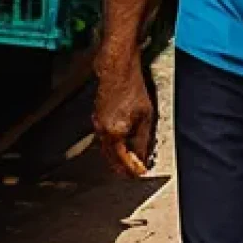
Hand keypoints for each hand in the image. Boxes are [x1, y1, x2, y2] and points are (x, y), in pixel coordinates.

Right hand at [92, 52, 154, 178]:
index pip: (122, 160)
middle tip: (133, 172)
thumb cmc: (131, 87)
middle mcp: (102, 131)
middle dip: (122, 167)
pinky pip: (103, 138)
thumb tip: (142, 157)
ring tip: (128, 161)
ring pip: (106, 148)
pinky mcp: (97, 116)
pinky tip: (120, 143)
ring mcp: (97, 123)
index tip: (140, 173)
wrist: (117, 69)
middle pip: (111, 158)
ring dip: (116, 157)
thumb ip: (143, 140)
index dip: (132, 169)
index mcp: (114, 133)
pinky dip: (112, 145)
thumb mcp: (145, 116)